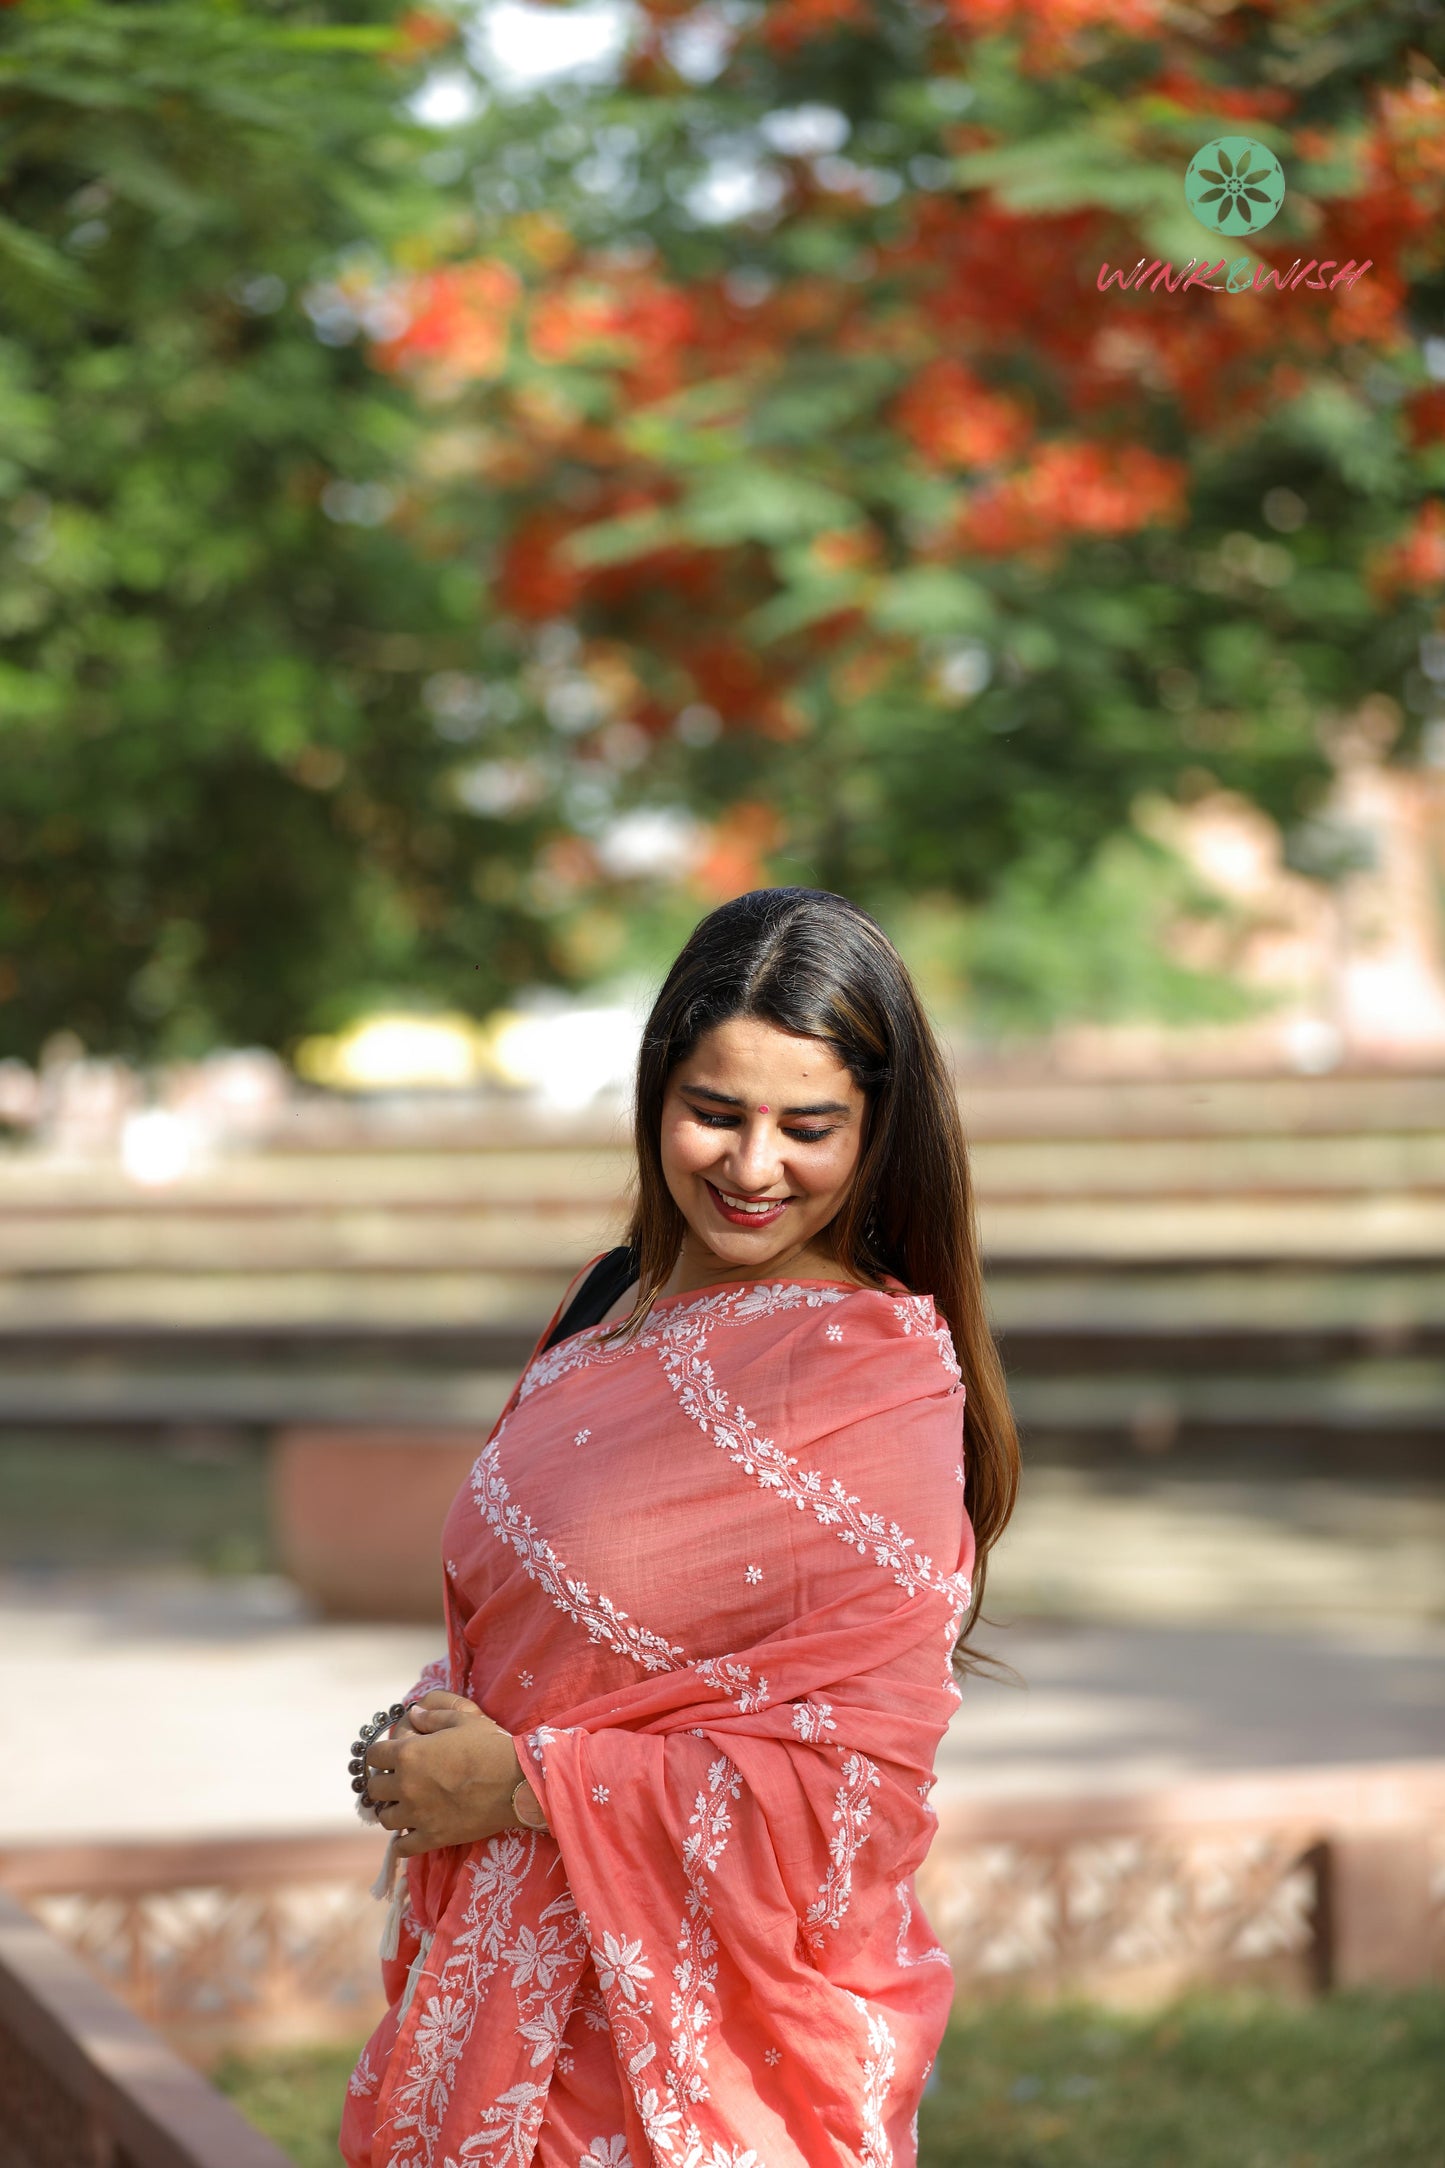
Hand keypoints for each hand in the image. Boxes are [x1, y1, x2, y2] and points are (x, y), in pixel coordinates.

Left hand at [364, 1690, 525, 1857]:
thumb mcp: (463, 1719)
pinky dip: (403, 1841)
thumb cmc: (489, 1744)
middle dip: (384, 1782)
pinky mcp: (432, 1837)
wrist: (515, 1781)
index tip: (391, 1755)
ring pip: (385, 1818)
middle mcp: (406, 1786)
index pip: (373, 1755)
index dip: (381, 1753)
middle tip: (399, 1780)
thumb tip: (413, 1714)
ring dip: (392, 1810)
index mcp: (409, 1754)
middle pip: (375, 1789)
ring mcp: (417, 1815)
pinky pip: (403, 1847)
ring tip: (406, 1806)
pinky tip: (411, 1833)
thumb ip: (433, 1716)